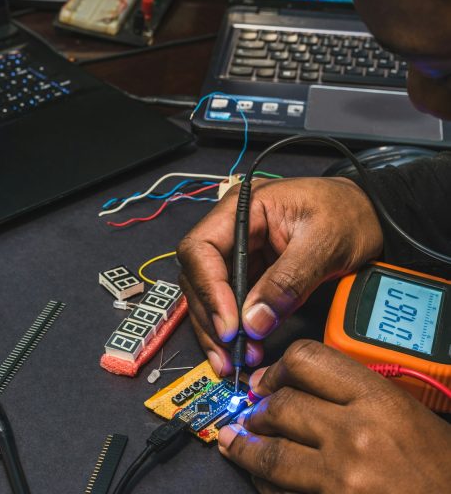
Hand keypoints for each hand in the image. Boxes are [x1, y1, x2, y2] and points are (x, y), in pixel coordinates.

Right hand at [177, 177, 382, 374]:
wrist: (370, 214)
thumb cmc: (348, 214)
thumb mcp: (323, 244)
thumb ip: (288, 281)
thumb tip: (253, 322)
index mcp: (243, 207)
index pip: (202, 248)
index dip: (209, 289)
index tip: (230, 326)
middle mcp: (233, 228)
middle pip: (198, 275)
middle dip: (210, 318)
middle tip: (230, 355)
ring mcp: (241, 250)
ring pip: (209, 293)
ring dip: (217, 330)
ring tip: (233, 362)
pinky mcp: (252, 271)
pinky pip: (231, 302)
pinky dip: (232, 329)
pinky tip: (240, 351)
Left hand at [217, 339, 450, 492]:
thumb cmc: (441, 471)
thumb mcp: (409, 415)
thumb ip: (359, 394)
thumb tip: (308, 386)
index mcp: (379, 400)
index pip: (306, 360)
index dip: (279, 367)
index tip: (269, 377)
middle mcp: (355, 436)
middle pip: (282, 405)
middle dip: (258, 408)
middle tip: (251, 411)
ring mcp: (340, 480)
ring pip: (271, 453)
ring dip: (246, 446)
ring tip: (236, 441)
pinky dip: (265, 485)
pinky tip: (261, 480)